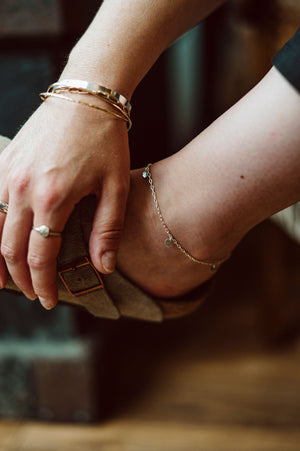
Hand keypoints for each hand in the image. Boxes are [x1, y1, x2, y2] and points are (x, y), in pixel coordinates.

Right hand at [0, 97, 129, 308]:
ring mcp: (7, 173)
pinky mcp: (4, 161)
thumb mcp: (116, 186)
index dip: (42, 285)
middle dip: (20, 279)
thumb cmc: (105, 139)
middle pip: (10, 248)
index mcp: (53, 197)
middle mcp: (22, 188)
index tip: (48, 301)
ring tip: (4, 280)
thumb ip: (107, 229)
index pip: (39, 257)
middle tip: (32, 294)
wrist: (86, 94)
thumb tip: (103, 267)